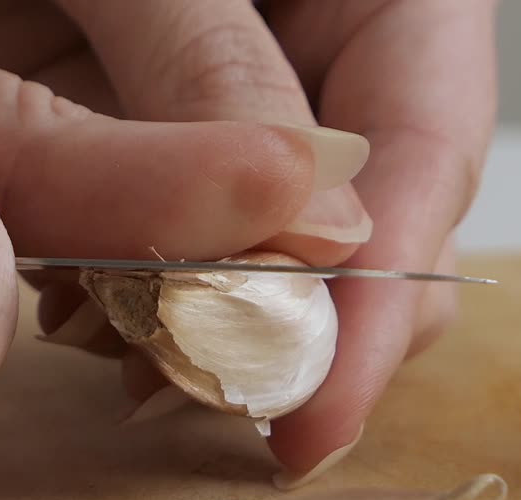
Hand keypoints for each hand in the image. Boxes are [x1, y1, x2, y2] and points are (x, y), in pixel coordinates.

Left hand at [0, 0, 497, 484]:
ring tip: (136, 365)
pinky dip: (144, 309)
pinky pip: (186, 261)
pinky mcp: (170, 163)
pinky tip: (89, 321)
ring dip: (216, 334)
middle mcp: (333, 73)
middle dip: (302, 333)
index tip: (319, 411)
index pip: (431, 149)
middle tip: (218, 402)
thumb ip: (214, 68)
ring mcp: (253, 132)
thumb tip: (310, 245)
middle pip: (375, 235)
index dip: (385, 297)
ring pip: (284, 271)